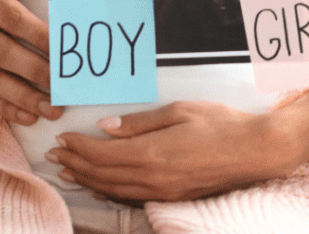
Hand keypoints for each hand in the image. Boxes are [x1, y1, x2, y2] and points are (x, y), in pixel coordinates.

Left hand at [47, 101, 295, 203]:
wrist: (254, 150)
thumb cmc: (220, 123)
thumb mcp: (179, 111)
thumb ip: (139, 122)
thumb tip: (105, 127)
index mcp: (152, 153)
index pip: (103, 153)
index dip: (78, 146)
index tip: (62, 137)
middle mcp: (151, 178)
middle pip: (102, 175)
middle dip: (76, 164)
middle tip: (55, 154)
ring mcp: (161, 192)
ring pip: (113, 189)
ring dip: (87, 179)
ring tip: (69, 170)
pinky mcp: (171, 197)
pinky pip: (129, 196)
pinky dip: (109, 190)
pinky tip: (101, 184)